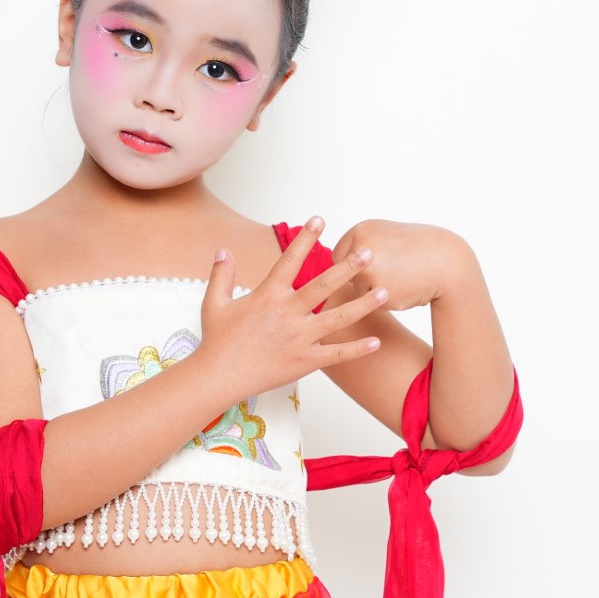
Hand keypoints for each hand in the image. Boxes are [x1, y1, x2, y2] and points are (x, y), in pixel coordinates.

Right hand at [196, 216, 389, 399]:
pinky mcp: (305, 361)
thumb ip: (221, 275)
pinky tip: (376, 342)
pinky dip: (357, 349)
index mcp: (268, 295)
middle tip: (369, 254)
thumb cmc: (217, 341)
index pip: (290, 259)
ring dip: (362, 305)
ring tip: (384, 292)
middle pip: (324, 285)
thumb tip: (223, 250)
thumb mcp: (214, 303)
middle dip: (348, 268)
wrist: (218, 377)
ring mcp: (299, 338)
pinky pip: (336, 354)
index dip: (306, 238)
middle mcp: (288, 313)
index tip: (320, 220)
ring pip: (338, 318)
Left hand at [330, 220, 473, 311]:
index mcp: (361, 230)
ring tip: (399, 276)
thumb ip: (361, 245)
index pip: (339, 257)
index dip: (352, 266)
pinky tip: (404, 287)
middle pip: (343, 276)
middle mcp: (361, 248)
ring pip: (358, 291)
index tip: (371, 265)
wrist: (446, 262)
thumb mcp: (385, 235)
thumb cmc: (415, 249)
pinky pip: (373, 302)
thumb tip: (337, 263)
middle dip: (360, 279)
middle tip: (387, 271)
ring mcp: (370, 271)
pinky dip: (386, 300)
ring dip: (373, 290)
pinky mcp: (380, 292)